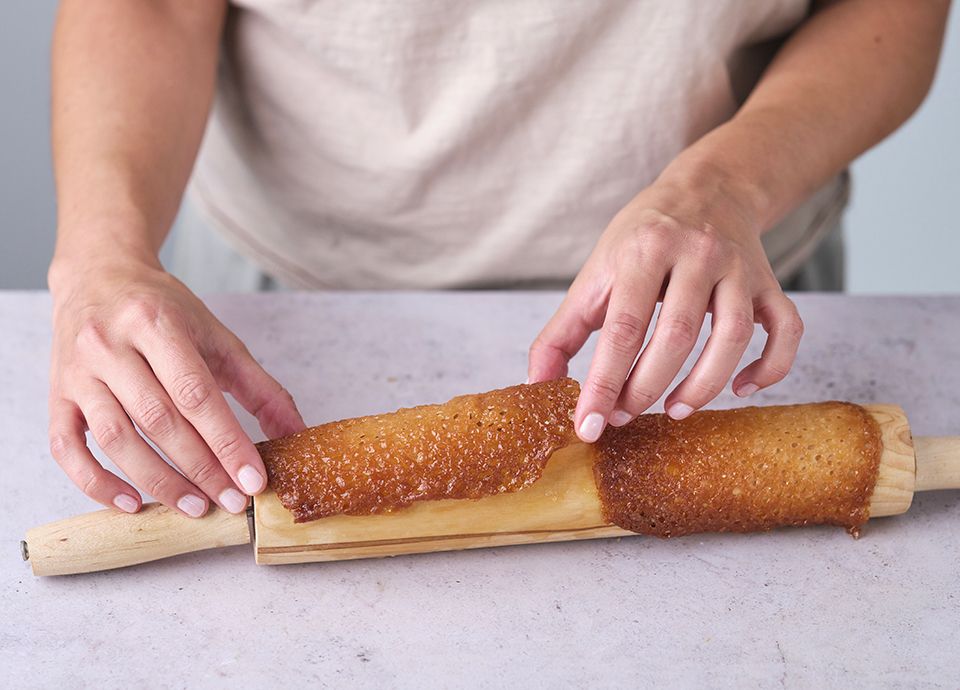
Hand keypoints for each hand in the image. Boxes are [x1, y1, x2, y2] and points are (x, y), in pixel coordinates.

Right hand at [47, 249, 304, 516]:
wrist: (98, 275)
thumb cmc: (163, 311)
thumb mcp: (217, 337)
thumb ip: (260, 386)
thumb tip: (297, 432)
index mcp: (157, 323)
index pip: (196, 393)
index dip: (226, 441)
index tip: (252, 479)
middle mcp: (110, 344)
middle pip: (158, 419)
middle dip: (200, 467)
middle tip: (232, 501)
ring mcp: (78, 372)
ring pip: (115, 438)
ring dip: (158, 481)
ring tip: (196, 507)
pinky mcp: (55, 394)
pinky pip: (66, 447)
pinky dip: (96, 482)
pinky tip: (131, 503)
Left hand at [528, 169, 802, 442]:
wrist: (707, 188)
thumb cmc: (642, 239)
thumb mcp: (596, 273)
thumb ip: (563, 331)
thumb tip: (537, 385)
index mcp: (644, 250)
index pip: (623, 329)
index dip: (604, 382)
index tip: (590, 425)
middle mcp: (696, 254)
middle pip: (676, 336)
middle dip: (646, 387)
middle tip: (624, 416)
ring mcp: (738, 269)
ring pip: (732, 336)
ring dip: (704, 385)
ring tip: (675, 411)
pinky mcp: (770, 283)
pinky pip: (785, 330)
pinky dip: (769, 367)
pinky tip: (740, 390)